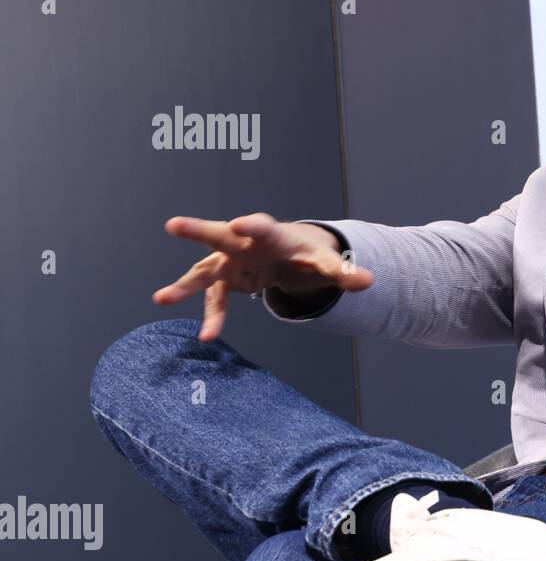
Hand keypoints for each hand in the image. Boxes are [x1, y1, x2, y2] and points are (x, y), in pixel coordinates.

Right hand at [152, 213, 373, 342]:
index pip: (263, 227)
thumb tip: (369, 281)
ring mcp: (230, 261)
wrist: (288, 255)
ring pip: (205, 271)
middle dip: (198, 231)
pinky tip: (208, 337)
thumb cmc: (306, 254)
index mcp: (272, 234)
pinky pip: (215, 300)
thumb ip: (344, 272)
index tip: (241, 224)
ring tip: (161, 299)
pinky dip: (213, 317)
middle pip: (219, 235)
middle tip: (174, 225)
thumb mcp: (326, 263)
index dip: (253, 226)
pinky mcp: (225, 280)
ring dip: (185, 286)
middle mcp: (243, 243)